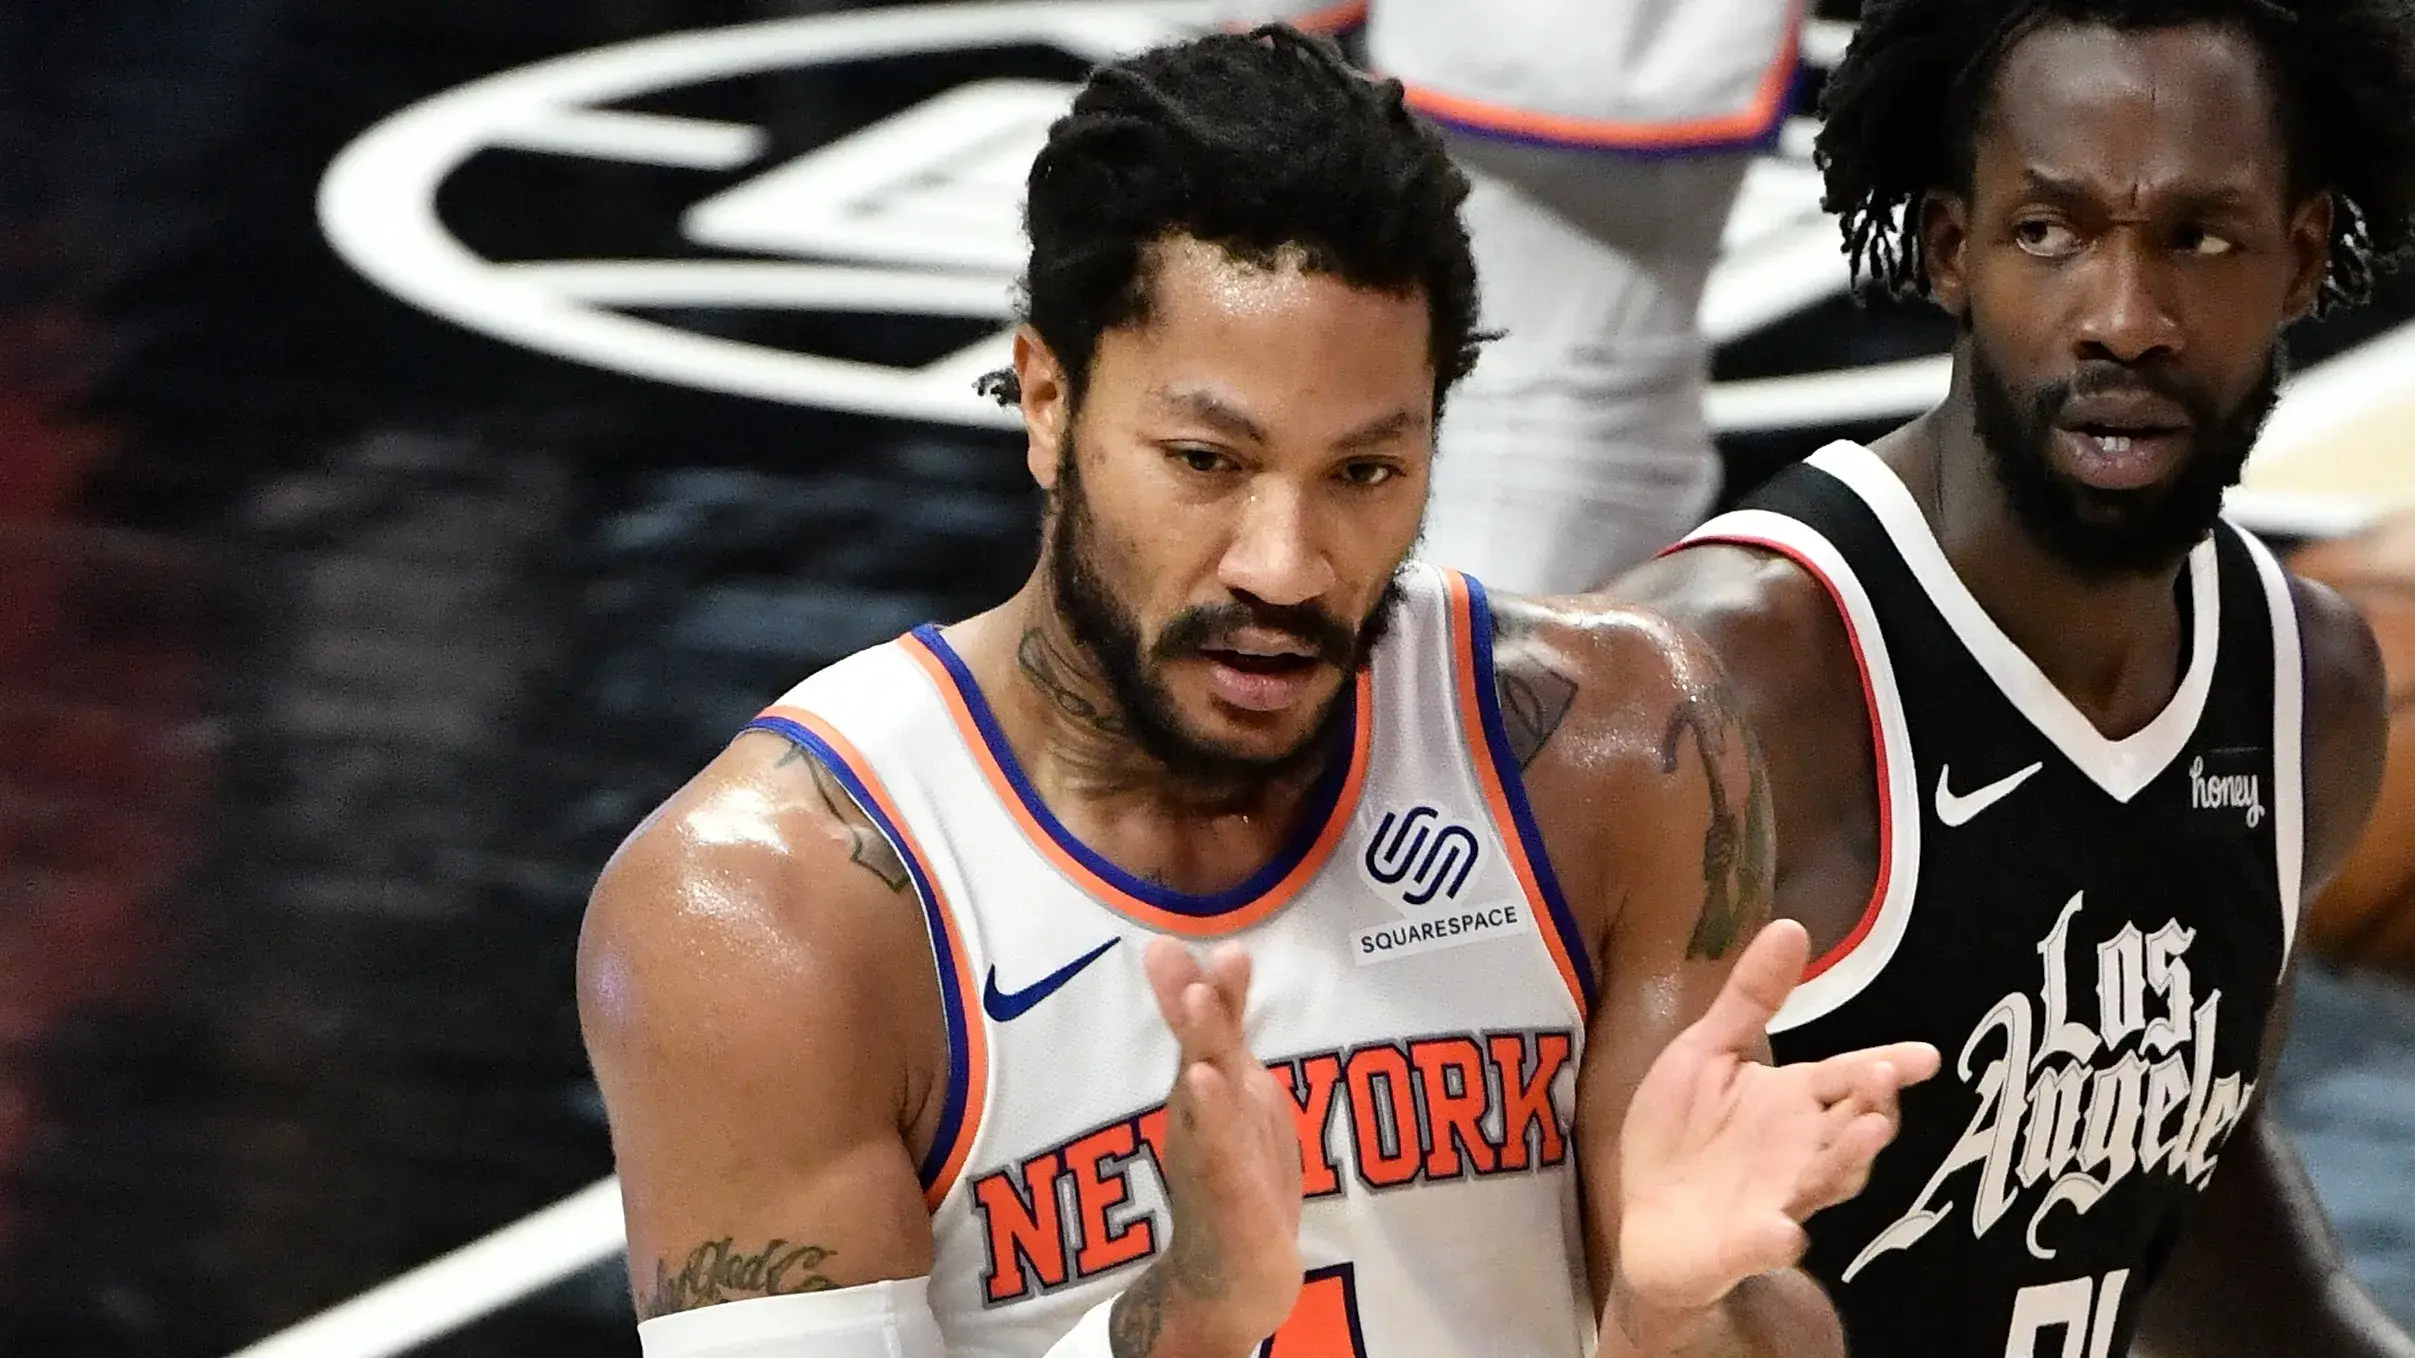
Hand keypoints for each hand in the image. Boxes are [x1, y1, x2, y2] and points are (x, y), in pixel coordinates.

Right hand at [1112, 939, 1302, 1357]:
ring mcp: (1208, 1152)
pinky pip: (1217, 1148)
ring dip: (1198, 1044)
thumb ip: (1227, 1031)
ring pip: (1205, 1092)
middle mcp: (1199, 1115)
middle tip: (1174, 959)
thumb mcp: (1238, 1092)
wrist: (1235, 1276)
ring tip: (1191, 998)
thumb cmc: (1238, 1174)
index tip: (1166, 942)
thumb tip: (1216, 960)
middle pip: (1199, 1050)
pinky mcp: (1227, 1193)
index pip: (1206, 1026)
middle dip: (1192, 1006)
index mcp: (1209, 1087)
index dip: (1192, 984)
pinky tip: (1205, 1080)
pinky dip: (1211, 1114)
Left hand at [1614, 920, 1940, 1329]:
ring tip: (1865, 1133)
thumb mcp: (1708, 1053)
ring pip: (1827, 1181)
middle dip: (1871, 1105)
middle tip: (1880, 1078)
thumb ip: (1751, 999)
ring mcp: (1778, 1198)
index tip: (1926, 1056)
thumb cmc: (1686, 1134)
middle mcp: (1800, 1150)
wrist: (1647, 1221)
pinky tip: (1783, 1232)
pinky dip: (1777, 1239)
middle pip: (1852, 1128)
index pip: (1850, 1078)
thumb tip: (1793, 924)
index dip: (1887, 1067)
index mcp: (1793, 1101)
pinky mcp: (1744, 1243)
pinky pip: (1768, 1242)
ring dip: (1847, 1160)